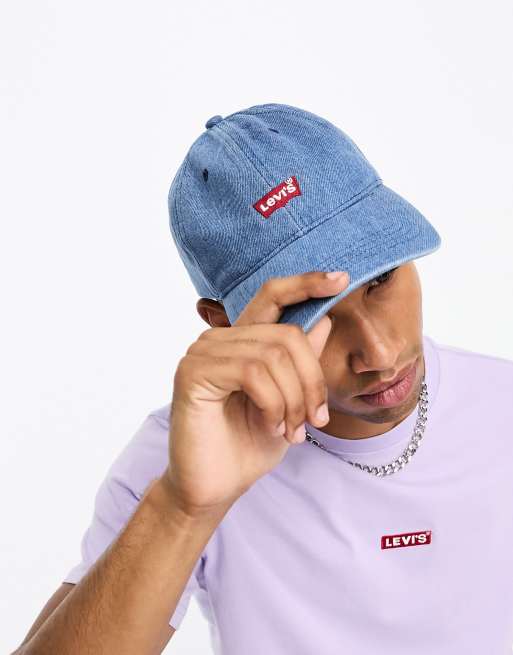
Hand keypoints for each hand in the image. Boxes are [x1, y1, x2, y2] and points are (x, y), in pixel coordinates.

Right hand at [161, 271, 349, 516]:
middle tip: (316, 420)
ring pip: (273, 354)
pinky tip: (271, 425)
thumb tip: (324, 319)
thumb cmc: (249, 444)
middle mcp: (220, 339)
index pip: (272, 296)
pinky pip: (252, 372)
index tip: (341, 278)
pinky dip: (274, 403)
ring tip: (293, 430)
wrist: (215, 486)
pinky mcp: (192, 372)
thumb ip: (302, 361)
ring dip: (295, 399)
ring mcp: (203, 352)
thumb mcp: (290, 401)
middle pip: (287, 335)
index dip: (306, 283)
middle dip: (312, 381)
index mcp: (242, 341)